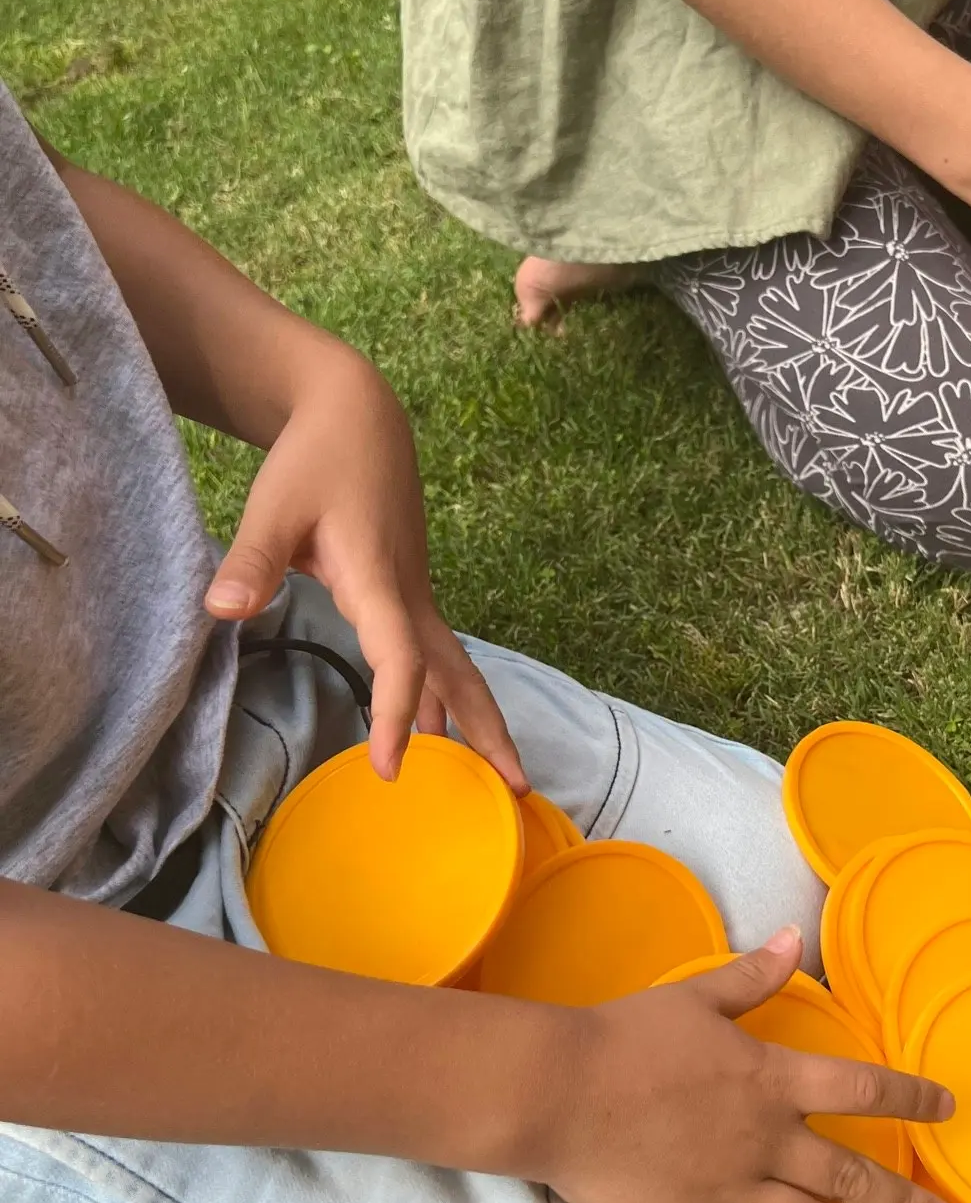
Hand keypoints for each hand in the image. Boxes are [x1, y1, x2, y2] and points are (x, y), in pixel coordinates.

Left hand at [203, 348, 527, 787]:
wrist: (358, 415)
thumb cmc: (317, 458)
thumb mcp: (275, 504)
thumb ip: (253, 559)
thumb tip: (222, 611)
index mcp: (379, 579)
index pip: (401, 657)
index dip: (398, 710)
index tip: (389, 765)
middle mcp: (408, 594)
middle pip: (458, 670)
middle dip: (487, 727)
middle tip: (517, 786)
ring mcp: (413, 593)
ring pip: (452, 664)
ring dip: (471, 714)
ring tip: (492, 774)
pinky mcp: (405, 589)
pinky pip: (433, 652)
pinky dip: (441, 691)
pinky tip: (436, 722)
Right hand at [524, 930, 957, 1202]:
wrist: (558, 1091)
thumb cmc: (624, 1037)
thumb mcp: (695, 996)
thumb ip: (753, 976)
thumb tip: (796, 936)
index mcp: (770, 1080)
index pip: (862, 1087)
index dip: (911, 1097)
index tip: (947, 1108)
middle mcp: (765, 1141)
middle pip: (850, 1176)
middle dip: (903, 1202)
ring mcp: (732, 1194)